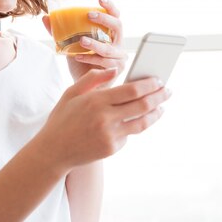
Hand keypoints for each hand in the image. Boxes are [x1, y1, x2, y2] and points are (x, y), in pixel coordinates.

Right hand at [36, 69, 169, 169]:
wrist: (53, 151)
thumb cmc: (61, 119)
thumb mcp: (71, 93)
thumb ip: (93, 79)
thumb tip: (115, 69)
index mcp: (96, 100)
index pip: (132, 90)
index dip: (149, 85)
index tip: (159, 80)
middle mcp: (105, 118)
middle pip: (142, 105)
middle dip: (159, 97)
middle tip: (168, 91)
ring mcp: (110, 135)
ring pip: (142, 122)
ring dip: (156, 114)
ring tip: (162, 107)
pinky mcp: (112, 148)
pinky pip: (129, 134)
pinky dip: (134, 126)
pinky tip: (138, 120)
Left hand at [42, 0, 127, 83]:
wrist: (85, 87)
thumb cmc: (81, 64)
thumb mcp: (69, 45)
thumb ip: (59, 32)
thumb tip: (45, 18)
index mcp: (110, 34)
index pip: (115, 16)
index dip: (110, 6)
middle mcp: (118, 43)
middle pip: (118, 26)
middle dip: (104, 19)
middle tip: (88, 16)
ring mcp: (119, 57)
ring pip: (109, 48)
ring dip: (95, 44)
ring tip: (81, 41)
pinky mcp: (117, 70)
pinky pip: (104, 63)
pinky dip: (90, 59)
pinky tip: (77, 57)